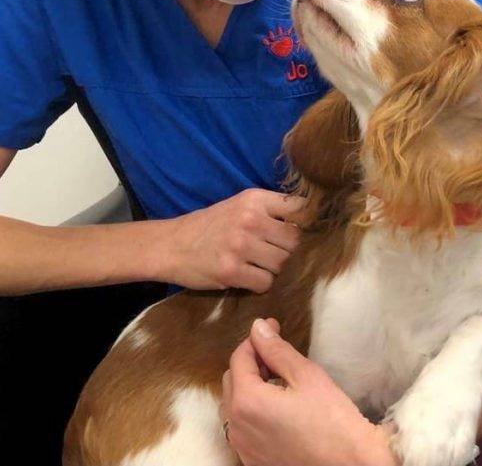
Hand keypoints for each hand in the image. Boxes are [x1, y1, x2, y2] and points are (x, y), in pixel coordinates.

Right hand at [163, 189, 308, 291]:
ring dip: (274, 269)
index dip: (307, 222)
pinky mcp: (231, 270)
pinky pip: (266, 282)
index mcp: (254, 199)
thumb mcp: (239, 206)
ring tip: (257, 264)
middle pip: (295, 240)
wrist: (172, 245)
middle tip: (273, 253)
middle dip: (289, 251)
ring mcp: (240, 245)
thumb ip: (270, 211)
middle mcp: (250, 219)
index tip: (306, 232)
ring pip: (282, 264)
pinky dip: (260, 284)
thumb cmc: (211, 226)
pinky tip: (247, 276)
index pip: (299, 207)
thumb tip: (309, 224)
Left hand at [220, 317, 399, 465]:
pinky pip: (242, 428)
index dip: (257, 338)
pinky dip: (252, 411)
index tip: (274, 327)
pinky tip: (276, 406)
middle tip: (277, 353)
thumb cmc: (333, 422)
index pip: (239, 358)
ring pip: (234, 404)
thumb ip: (277, 350)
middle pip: (232, 380)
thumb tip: (258, 328)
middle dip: (252, 361)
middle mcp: (237, 427)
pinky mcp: (253, 461)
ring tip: (277, 378)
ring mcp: (243, 447)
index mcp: (247, 401)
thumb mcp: (306, 376)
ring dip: (250, 386)